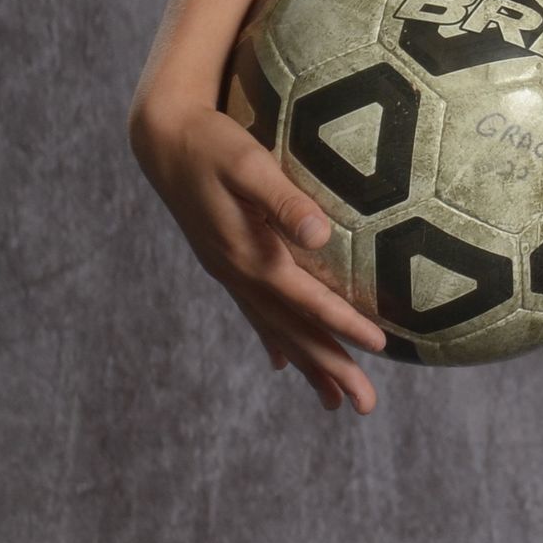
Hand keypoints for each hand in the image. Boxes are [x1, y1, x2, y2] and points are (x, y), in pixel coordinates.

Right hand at [129, 96, 389, 413]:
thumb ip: (283, 199)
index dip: (343, 323)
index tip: (381, 348)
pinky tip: (281, 361)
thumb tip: (321, 234)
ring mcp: (227, 271)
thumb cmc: (212, 142)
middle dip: (329, 367)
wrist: (162, 136)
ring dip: (306, 364)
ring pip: (274, 328)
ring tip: (334, 401)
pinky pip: (254, 312)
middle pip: (291, 329)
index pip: (306, 298)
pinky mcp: (223, 260)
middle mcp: (236, 272)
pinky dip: (272, 339)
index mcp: (246, 254)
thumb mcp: (248, 163)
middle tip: (365, 405)